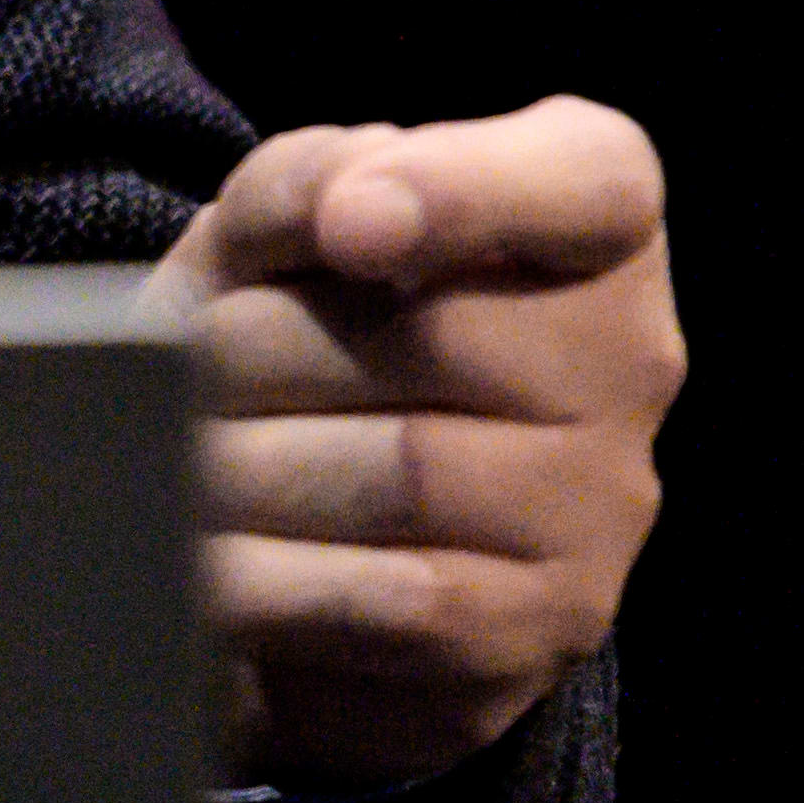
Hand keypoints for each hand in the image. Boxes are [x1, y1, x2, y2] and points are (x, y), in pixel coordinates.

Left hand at [148, 96, 682, 787]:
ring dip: (252, 465)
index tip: (344, 226)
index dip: (464, 192)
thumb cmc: (310, 329)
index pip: (592, 179)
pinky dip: (273, 576)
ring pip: (410, 473)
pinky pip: (396, 600)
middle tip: (170, 368)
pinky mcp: (546, 623)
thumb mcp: (290, 227)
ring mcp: (603, 501)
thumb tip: (347, 212)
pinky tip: (203, 557)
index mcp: (597, 221)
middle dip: (262, 348)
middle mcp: (633, 357)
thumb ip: (311, 182)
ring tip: (171, 456)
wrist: (327, 523)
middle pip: (437, 339)